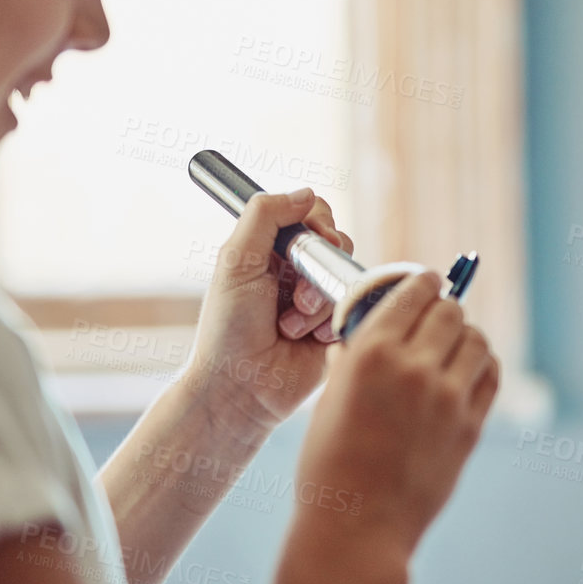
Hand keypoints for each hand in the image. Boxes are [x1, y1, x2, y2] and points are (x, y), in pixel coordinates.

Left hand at [182, 186, 352, 434]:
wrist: (240, 390)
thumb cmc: (228, 329)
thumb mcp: (236, 263)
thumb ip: (264, 217)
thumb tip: (306, 193)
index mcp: (273, 251)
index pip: (314, 214)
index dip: (318, 226)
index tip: (308, 243)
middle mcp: (299, 271)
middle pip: (337, 245)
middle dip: (317, 271)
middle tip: (294, 296)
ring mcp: (320, 300)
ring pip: (346, 278)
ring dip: (318, 303)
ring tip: (291, 327)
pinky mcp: (335, 328)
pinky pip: (354, 310)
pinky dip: (330, 325)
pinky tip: (306, 342)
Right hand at [291, 269, 499, 553]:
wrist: (356, 528)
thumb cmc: (330, 466)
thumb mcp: (331, 398)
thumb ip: (357, 357)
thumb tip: (375, 327)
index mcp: (372, 353)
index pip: (413, 293)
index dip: (422, 283)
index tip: (426, 281)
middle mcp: (414, 368)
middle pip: (449, 311)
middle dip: (443, 307)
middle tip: (439, 312)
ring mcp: (448, 398)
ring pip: (476, 339)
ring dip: (465, 336)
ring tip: (454, 343)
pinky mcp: (470, 426)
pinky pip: (489, 376)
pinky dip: (482, 365)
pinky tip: (470, 369)